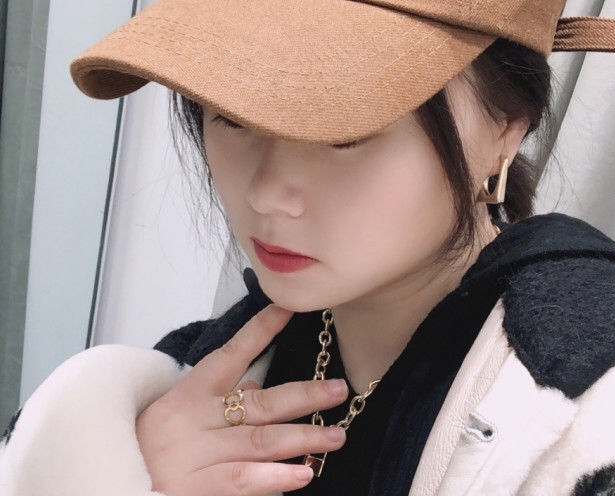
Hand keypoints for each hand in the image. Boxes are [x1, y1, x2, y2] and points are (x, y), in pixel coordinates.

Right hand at [137, 305, 348, 494]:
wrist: (104, 486)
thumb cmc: (144, 447)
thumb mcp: (175, 413)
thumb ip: (218, 399)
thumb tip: (257, 384)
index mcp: (190, 393)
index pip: (232, 353)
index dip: (262, 329)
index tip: (290, 308)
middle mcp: (195, 419)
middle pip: (260, 403)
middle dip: (304, 396)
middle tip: (339, 390)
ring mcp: (196, 455)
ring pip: (259, 441)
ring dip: (302, 438)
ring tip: (335, 437)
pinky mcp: (196, 490)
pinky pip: (242, 481)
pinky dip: (274, 478)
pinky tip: (302, 474)